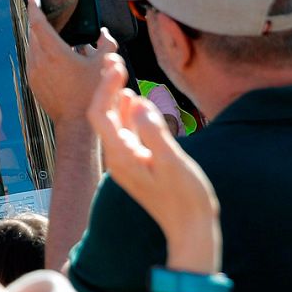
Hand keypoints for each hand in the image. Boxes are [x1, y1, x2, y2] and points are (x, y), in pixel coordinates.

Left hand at [25, 0, 116, 124]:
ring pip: (32, 48)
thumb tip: (104, 33)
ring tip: (57, 40)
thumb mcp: (106, 65)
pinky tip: (56, 60)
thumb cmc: (93, 93)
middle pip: (33, 34)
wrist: (78, 123)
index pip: (37, 23)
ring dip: (41, 40)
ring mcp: (34, 73)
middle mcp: (39, 60)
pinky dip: (41, 55)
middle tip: (45, 15)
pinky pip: (34, 62)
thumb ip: (106, 44)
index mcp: (54, 52)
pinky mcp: (33, 83)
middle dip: (38, 23)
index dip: (34, 8)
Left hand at [87, 55, 219, 273]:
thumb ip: (154, 131)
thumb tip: (137, 102)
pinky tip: (133, 101)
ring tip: (120, 72)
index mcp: (120, 156)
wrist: (191, 232)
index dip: (105, 87)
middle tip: (114, 59)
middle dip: (107, 86)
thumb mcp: (173, 161)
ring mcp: (126, 162)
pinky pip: (125, 133)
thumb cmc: (186, 199)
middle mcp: (116, 158)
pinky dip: (127, 113)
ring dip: (115, 97)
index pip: (100, 114)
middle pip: (103, 115)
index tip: (116, 64)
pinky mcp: (137, 165)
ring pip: (113, 123)